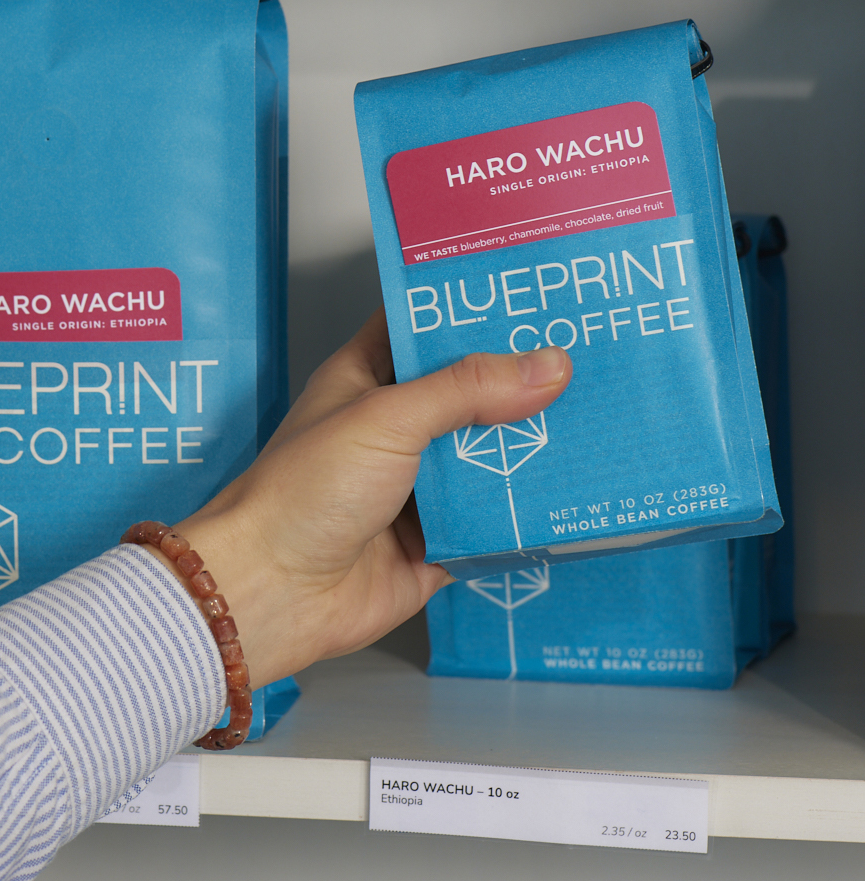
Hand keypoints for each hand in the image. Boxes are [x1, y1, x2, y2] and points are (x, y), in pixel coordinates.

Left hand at [162, 310, 571, 688]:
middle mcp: (393, 429)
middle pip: (472, 393)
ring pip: (491, 457)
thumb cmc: (300, 496)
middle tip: (598, 351)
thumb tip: (548, 365)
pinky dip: (530, 511)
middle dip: (526, 379)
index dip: (474, 306)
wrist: (273, 593)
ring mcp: (416, 488)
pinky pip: (495, 521)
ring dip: (537, 445)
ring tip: (608, 414)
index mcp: (366, 380)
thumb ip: (467, 389)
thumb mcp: (385, 418)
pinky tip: (581, 490)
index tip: (537, 288)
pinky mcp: (437, 543)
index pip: (425, 327)